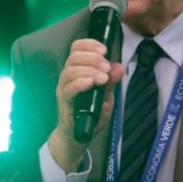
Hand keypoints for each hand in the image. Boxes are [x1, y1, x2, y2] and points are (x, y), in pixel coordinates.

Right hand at [49, 38, 123, 171]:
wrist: (78, 137)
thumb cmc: (91, 115)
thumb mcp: (106, 98)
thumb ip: (111, 83)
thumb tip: (119, 66)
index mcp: (78, 70)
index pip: (77, 48)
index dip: (89, 44)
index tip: (104, 50)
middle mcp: (68, 76)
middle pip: (74, 56)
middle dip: (92, 58)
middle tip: (106, 68)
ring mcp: (64, 88)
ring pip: (70, 70)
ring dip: (89, 70)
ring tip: (102, 78)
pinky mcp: (63, 101)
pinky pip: (68, 88)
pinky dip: (80, 83)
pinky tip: (91, 83)